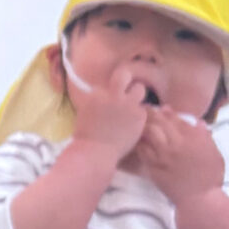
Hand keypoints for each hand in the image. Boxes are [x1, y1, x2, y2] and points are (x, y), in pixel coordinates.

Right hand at [56, 45, 150, 159]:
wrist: (95, 153)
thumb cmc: (86, 139)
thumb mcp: (84, 115)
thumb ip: (96, 104)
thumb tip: (102, 100)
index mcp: (96, 94)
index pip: (104, 86)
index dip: (106, 95)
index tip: (107, 105)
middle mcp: (112, 95)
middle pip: (124, 75)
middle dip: (125, 80)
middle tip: (126, 90)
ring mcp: (127, 104)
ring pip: (139, 89)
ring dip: (136, 97)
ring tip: (133, 108)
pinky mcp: (139, 115)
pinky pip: (143, 110)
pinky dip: (139, 117)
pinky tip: (134, 126)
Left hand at [134, 108, 224, 202]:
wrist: (199, 199)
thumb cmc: (210, 176)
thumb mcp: (214, 153)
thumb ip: (205, 136)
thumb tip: (197, 122)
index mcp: (193, 138)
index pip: (176, 119)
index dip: (166, 112)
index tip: (161, 109)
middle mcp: (177, 144)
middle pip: (159, 122)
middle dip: (151, 114)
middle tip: (144, 109)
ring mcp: (163, 156)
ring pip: (149, 134)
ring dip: (143, 125)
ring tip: (138, 121)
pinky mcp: (154, 168)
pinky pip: (143, 151)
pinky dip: (139, 143)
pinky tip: (136, 140)